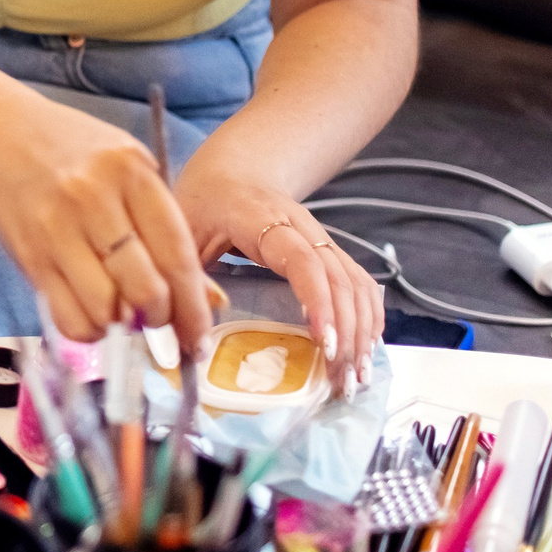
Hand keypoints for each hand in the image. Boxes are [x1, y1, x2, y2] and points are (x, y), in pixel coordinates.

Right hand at [0, 99, 217, 356]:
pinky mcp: (29, 255)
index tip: (200, 334)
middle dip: (160, 319)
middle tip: (160, 322)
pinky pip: (67, 316)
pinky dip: (88, 330)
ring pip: (106, 308)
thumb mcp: (128, 171)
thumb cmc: (73, 152)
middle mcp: (94, 198)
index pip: (176, 251)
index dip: (193, 304)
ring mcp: (57, 228)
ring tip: (123, 314)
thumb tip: (208, 299)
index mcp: (130, 171)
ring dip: (122, 326)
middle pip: (144, 287)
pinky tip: (92, 315)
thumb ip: (165, 228)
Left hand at [175, 165, 384, 392]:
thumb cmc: (203, 202)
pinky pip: (359, 283)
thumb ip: (187, 276)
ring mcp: (321, 238)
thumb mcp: (182, 231)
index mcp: (262, 219)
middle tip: (341, 378)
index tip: (323, 341)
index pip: (302, 260)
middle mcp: (302, 227)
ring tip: (356, 375)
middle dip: (347, 332)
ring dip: (363, 330)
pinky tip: (366, 348)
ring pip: (355, 283)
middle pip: (338, 278)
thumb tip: (197, 328)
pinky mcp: (329, 252)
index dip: (317, 301)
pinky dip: (368, 316)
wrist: (233, 173)